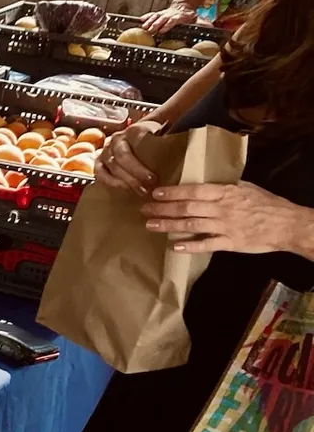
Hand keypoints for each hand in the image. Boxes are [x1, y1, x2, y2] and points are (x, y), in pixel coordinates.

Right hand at [94, 119, 165, 194]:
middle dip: (135, 174)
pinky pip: (100, 173)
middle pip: (122, 157)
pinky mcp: (99, 161)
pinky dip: (110, 182)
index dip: (142, 164)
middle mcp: (116, 139)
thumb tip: (182, 153)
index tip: (154, 178)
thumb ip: (168, 142)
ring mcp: (106, 150)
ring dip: (125, 180)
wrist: (141, 136)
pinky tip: (124, 189)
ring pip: (111, 166)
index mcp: (133, 131)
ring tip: (139, 191)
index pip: (134, 145)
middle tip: (148, 187)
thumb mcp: (162, 136)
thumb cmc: (154, 141)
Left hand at [141, 182, 313, 255]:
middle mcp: (222, 208)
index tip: (155, 193)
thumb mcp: (246, 188)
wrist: (288, 224)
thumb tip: (203, 184)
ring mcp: (225, 226)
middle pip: (187, 208)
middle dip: (163, 208)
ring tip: (150, 225)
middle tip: (144, 209)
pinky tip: (174, 247)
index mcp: (226, 192)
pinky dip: (190, 246)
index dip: (173, 192)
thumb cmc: (267, 204)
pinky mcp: (230, 242)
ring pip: (192, 225)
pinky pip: (207, 244)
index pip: (193, 190)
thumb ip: (224, 187)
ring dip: (169, 225)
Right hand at [143, 0, 199, 35]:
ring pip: (155, 17)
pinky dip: (146, 17)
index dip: (167, 25)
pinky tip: (140, 20)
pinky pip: (152, 14)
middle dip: (155, 25)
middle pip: (161, 19)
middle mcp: (170, 15)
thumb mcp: (197, 18)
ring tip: (144, 27)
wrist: (184, 4)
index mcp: (178, 17)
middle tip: (150, 31)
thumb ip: (203, 23)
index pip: (172, 21)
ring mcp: (164, 13)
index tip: (162, 30)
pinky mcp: (159, 13)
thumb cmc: (189, 15)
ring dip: (149, 22)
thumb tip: (211, 27)